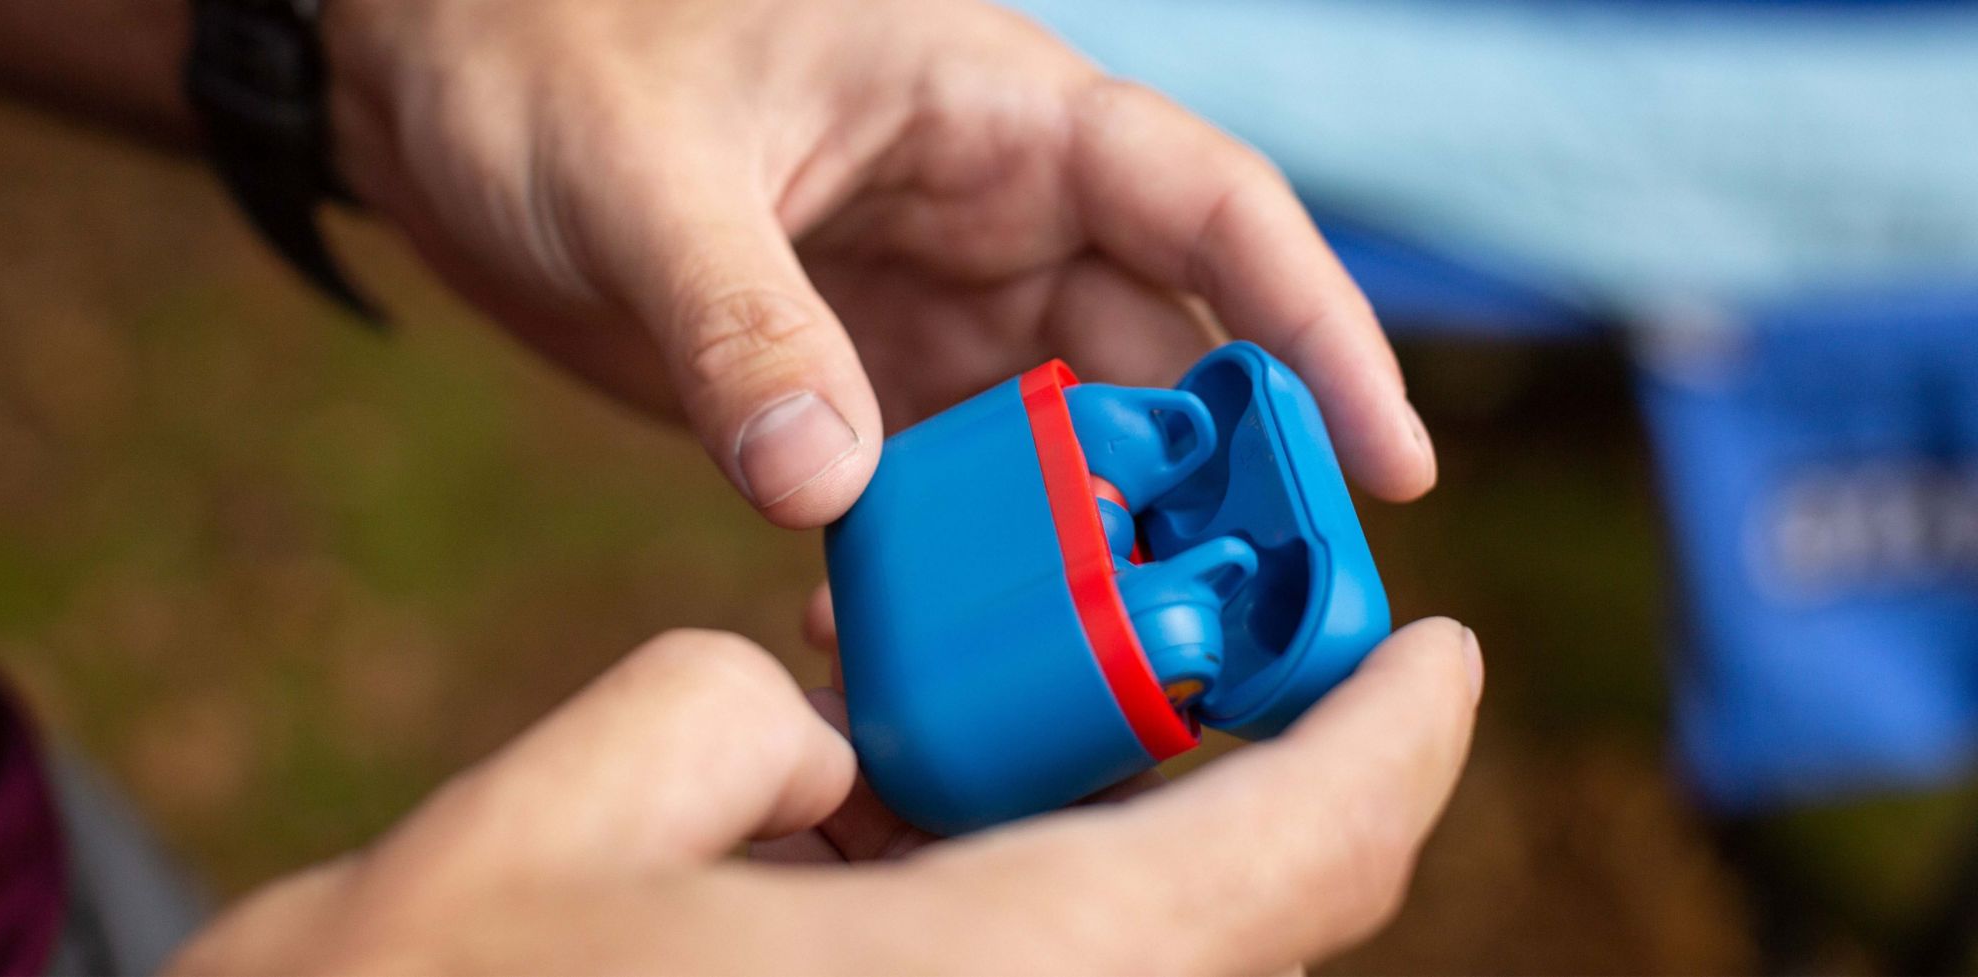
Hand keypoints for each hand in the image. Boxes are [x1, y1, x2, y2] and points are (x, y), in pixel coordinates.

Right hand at [170, 621, 1480, 973]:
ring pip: (1151, 970)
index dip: (1391, 741)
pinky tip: (939, 848)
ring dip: (1146, 854)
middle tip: (1223, 653)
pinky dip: (1052, 912)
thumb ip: (746, 709)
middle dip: (1266, 784)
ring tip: (1055, 735)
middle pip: (1242, 927)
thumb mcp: (579, 791)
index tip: (1438, 650)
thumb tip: (825, 740)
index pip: (1287, 858)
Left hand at [320, 0, 1435, 526]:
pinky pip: (943, 489)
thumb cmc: (547, 50)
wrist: (432, 86)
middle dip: (1206, 485)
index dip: (1318, 330)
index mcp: (995, 111)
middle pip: (1159, 357)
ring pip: (1060, 444)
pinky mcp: (851, 383)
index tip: (1389, 462)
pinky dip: (948, 564)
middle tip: (1228, 622)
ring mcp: (925, 308)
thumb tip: (832, 489)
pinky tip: (905, 635)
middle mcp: (990, 215)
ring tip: (1067, 657)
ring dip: (1072, 546)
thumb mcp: (646, 175)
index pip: (1211, 210)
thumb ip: (744, 322)